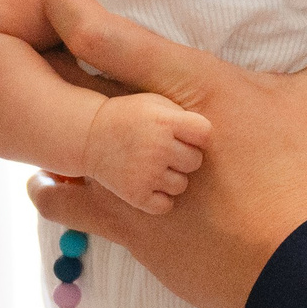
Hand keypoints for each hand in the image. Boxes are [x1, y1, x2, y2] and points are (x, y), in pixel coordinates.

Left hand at [27, 0, 306, 307]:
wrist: (304, 269)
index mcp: (189, 84)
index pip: (103, 34)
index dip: (65, 2)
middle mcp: (148, 127)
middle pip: (66, 83)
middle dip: (45, 63)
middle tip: (27, 46)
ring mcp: (131, 182)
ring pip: (57, 143)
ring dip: (47, 127)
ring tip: (38, 113)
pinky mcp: (128, 229)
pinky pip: (64, 204)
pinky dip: (51, 191)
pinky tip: (47, 182)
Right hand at [85, 92, 211, 213]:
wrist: (89, 135)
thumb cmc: (130, 117)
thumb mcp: (156, 103)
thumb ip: (185, 116)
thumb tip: (217, 135)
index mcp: (166, 121)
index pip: (205, 134)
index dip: (196, 135)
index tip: (182, 134)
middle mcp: (158, 147)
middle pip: (195, 161)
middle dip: (183, 157)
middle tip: (164, 151)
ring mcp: (147, 173)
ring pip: (181, 185)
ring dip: (171, 178)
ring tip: (153, 166)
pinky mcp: (136, 195)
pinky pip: (165, 204)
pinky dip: (159, 198)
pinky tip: (148, 184)